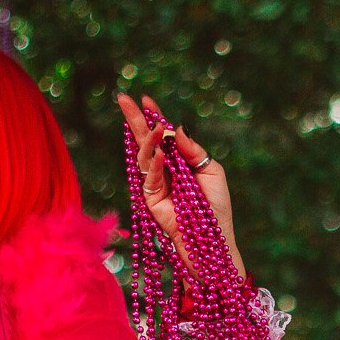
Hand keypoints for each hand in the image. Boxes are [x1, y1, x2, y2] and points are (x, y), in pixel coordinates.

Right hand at [116, 92, 241, 275]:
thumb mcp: (212, 172)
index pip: (162, 136)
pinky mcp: (151, 200)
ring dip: (148, 140)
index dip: (154, 118)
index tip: (145, 99)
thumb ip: (193, 151)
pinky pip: (150, 178)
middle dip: (134, 120)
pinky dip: (155, 165)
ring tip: (154, 128)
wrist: (213, 240)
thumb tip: (176, 128)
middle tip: (123, 99)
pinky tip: (159, 154)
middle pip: (145, 141)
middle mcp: (165, 170)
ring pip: (144, 156)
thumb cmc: (216, 208)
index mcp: (179, 161)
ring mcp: (155, 185)